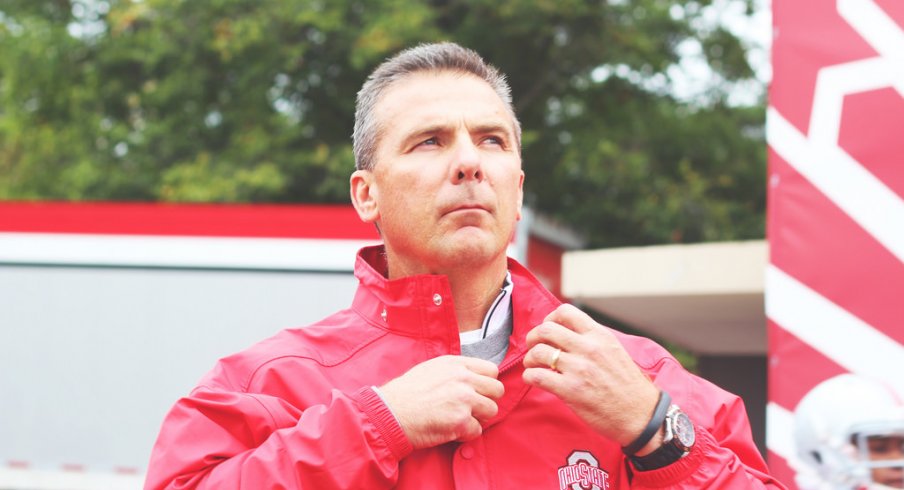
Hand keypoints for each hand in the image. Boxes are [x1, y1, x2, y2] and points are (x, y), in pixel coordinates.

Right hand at [378, 355, 503, 448]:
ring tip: (459, 420)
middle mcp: (463, 378)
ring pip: (492, 411)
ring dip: (478, 419)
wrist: (390, 413)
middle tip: (470, 409)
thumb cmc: (406, 393)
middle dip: (486, 401)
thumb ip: (455, 371)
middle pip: (497, 390)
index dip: (486, 383)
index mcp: (456, 364)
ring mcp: (464, 399)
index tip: (477, 392)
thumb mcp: (431, 369)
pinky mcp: (461, 421)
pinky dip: (465, 435)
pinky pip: (477, 431)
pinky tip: (450, 431)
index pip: (491, 370)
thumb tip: (474, 378)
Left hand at [522, 304, 660, 448]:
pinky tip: (534, 380)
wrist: (641, 415)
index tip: (547, 331)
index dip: (549, 319)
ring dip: (530, 358)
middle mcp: (588, 348)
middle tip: (533, 348)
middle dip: (533, 338)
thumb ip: (592, 340)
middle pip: (546, 330)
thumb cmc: (628, 386)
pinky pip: (537, 376)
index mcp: (599, 336)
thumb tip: (567, 333)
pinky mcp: (570, 390)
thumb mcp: (615, 351)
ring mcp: (579, 369)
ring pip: (538, 352)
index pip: (565, 312)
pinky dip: (529, 377)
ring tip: (533, 366)